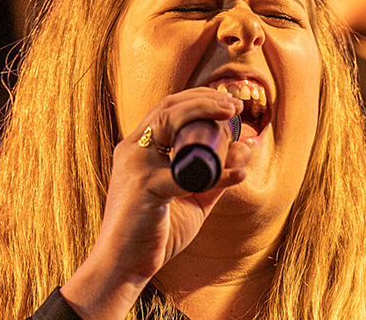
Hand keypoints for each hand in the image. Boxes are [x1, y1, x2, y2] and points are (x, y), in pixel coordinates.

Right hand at [60, 88, 248, 319]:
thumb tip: (244, 149)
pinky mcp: (145, 187)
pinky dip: (218, 173)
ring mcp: (136, 166)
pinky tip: (238, 175)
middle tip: (234, 105)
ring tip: (232, 116)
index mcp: (137, 149)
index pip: (166, 108)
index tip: (227, 102)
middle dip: (205, 99)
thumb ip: (215, 177)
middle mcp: (132, 150)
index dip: (198, 99)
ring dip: (204, 113)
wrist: (121, 267)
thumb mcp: (190, 200)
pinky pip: (187, 174)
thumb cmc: (153, 233)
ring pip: (170, 122)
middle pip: (169, 106)